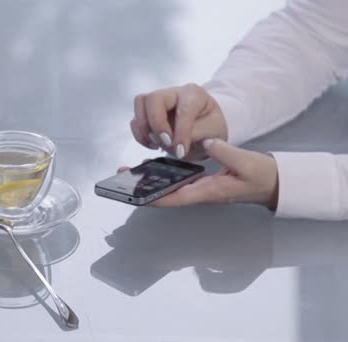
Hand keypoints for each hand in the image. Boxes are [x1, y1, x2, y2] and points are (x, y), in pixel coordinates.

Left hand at [118, 139, 278, 208]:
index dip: (154, 198)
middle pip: (165, 195)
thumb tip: (207, 142)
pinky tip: (152, 166)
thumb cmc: (261, 177)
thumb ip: (226, 152)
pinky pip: (177, 181)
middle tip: (123, 180)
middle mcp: (199, 193)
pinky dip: (163, 175)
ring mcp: (198, 188)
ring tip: (130, 172)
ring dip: (150, 182)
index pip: (175, 198)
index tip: (136, 196)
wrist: (272, 182)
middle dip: (144, 191)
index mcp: (208, 192)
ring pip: (169, 188)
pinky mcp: (200, 182)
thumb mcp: (247, 163)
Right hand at [132, 83, 227, 159]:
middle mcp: (174, 93)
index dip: (180, 132)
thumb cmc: (211, 128)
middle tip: (165, 143)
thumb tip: (175, 143)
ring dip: (144, 128)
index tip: (180, 151)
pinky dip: (140, 134)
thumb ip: (197, 135)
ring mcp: (158, 100)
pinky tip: (153, 144)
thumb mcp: (215, 132)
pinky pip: (135, 119)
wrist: (205, 129)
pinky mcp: (147, 111)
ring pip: (140, 103)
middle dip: (156, 124)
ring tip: (157, 144)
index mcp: (195, 94)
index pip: (183, 110)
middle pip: (154, 98)